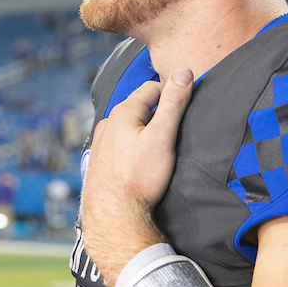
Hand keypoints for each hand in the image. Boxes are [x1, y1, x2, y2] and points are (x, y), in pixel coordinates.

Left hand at [80, 68, 192, 286]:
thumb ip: (173, 103)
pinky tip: (142, 160)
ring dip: (145, 129)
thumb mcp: (162, 136)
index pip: (152, 88)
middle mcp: (108, 124)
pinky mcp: (100, 160)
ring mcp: (101, 142)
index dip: (172, 93)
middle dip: (158, 111)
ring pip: (129, 126)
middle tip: (177, 127)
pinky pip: (121, 143)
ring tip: (162, 145)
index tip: (187, 104)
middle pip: (140, 106)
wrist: (114, 215)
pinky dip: (133, 145)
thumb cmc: (139, 178)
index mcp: (123, 112)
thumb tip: (183, 72)